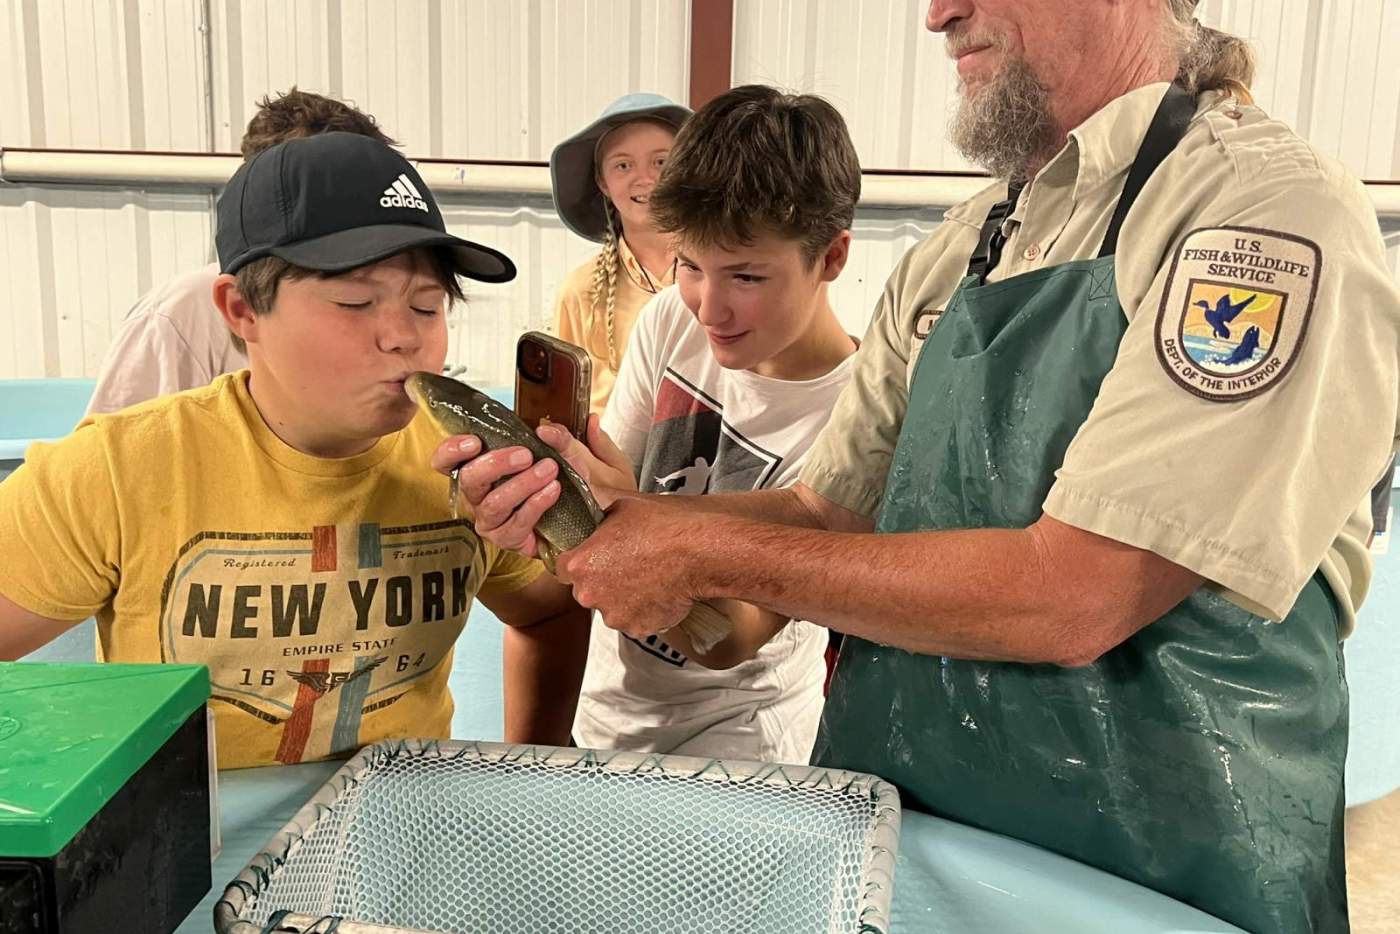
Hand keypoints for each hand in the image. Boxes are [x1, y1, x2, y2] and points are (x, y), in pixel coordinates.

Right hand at [428, 415, 636, 558]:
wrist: (594, 524)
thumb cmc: (579, 487)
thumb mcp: (583, 458)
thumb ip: (572, 439)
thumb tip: (567, 423)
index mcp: (487, 468)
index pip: (449, 461)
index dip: (452, 450)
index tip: (473, 440)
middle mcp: (481, 495)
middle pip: (468, 480)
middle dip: (494, 463)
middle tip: (525, 454)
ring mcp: (492, 520)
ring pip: (493, 503)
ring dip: (521, 484)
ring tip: (549, 470)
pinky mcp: (508, 539)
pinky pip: (516, 523)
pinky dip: (535, 504)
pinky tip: (553, 492)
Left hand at [554, 496, 704, 639]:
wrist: (698, 553)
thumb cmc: (662, 528)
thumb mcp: (621, 508)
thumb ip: (599, 522)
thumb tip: (596, 522)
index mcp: (580, 564)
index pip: (560, 568)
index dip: (578, 560)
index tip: (591, 558)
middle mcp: (590, 594)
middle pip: (586, 590)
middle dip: (601, 580)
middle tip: (627, 565)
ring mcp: (614, 615)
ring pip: (610, 607)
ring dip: (622, 597)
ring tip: (647, 577)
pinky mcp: (637, 629)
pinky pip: (633, 620)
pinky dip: (643, 610)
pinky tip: (658, 591)